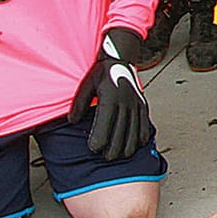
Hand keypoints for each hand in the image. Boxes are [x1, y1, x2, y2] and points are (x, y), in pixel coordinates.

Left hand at [69, 28, 153, 160]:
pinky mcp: (142, 104)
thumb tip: (72, 121)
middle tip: (106, 158)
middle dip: (114, 147)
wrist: (120, 58)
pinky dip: (141, 136)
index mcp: (110, 98)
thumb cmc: (101, 73)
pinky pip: (144, 123)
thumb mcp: (86, 85)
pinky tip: (137, 144)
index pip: (105, 124)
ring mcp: (136, 104)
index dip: (100, 139)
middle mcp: (125, 102)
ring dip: (128, 145)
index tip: (94, 149)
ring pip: (135, 130)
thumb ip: (78, 104)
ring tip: (120, 155)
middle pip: (121, 131)